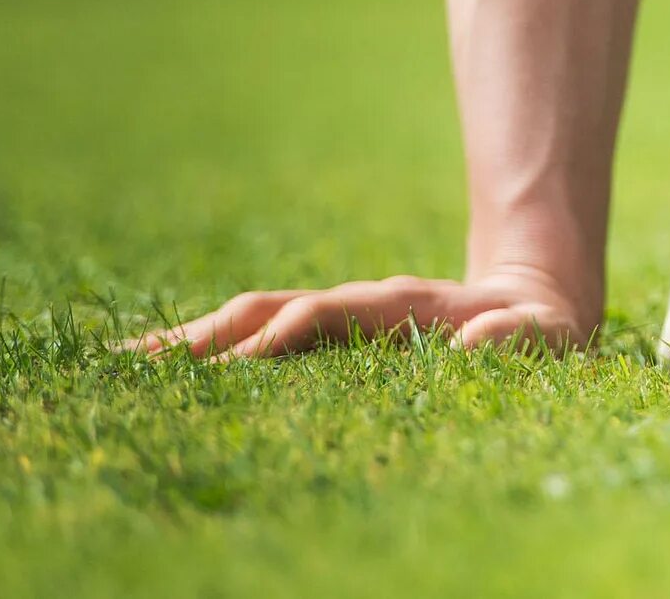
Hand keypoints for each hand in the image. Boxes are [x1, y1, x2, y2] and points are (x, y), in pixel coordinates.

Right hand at [118, 262, 594, 359]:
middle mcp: (356, 309)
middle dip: (212, 335)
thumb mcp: (547, 335)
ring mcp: (335, 322)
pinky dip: (204, 355)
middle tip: (141, 364)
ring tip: (122, 364)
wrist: (532, 296)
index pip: (335, 315)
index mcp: (403, 309)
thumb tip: (476, 343)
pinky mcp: (324, 342)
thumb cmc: (538, 330)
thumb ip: (520, 336)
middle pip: (271, 312)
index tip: (245, 356)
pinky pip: (255, 344)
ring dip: (191, 344)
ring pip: (251, 324)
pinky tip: (151, 373)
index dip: (292, 331)